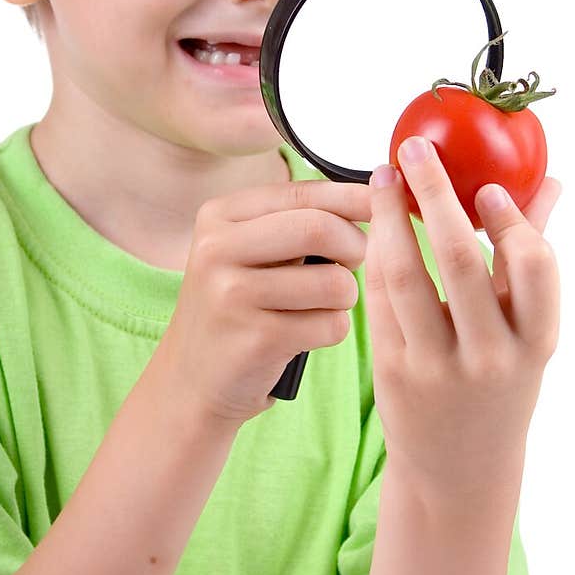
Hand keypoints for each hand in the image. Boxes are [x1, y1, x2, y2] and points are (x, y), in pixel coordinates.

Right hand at [164, 179, 369, 429]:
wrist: (193, 381)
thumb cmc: (236, 307)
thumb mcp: (247, 252)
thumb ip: (295, 220)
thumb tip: (371, 194)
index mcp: (218, 216)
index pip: (301, 193)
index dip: (351, 198)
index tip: (382, 203)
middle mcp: (218, 250)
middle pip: (320, 228)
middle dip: (356, 246)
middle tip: (353, 262)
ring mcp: (232, 295)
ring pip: (334, 282)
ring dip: (345, 297)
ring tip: (321, 305)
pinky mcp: (255, 339)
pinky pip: (331, 325)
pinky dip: (332, 330)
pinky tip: (306, 335)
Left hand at [363, 137, 560, 497]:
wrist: (459, 468)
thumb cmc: (500, 384)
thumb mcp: (527, 331)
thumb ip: (532, 255)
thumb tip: (549, 182)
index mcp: (534, 343)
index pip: (534, 267)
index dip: (510, 219)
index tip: (486, 185)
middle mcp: (488, 358)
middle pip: (459, 261)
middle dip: (435, 195)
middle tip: (416, 149)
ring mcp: (436, 368)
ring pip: (406, 277)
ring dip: (390, 218)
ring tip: (384, 177)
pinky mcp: (391, 373)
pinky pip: (379, 301)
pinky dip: (375, 256)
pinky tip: (373, 226)